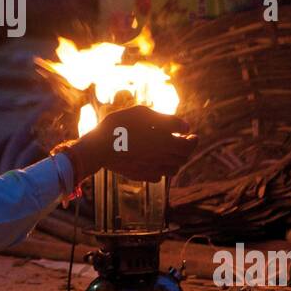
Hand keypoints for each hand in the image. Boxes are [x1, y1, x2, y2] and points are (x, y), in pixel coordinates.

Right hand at [64, 105, 196, 181]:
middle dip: (187, 148)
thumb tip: (185, 127)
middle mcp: (163, 157)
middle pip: (184, 157)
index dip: (192, 137)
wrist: (99, 147)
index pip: (190, 142)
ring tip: (171, 152)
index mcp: (166, 141)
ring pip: (174, 169)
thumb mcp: (143, 113)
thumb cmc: (120, 125)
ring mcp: (152, 168)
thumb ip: (166, 119)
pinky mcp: (141, 176)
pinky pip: (159, 177)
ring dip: (176, 160)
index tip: (188, 132)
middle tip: (185, 140)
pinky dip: (161, 171)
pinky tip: (155, 163)